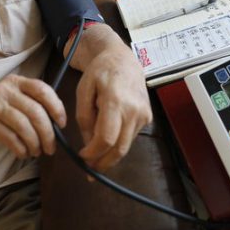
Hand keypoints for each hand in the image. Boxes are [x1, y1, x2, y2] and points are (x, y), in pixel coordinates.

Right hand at [0, 74, 65, 157]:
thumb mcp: (12, 99)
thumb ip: (32, 105)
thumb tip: (57, 125)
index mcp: (16, 82)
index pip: (42, 90)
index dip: (56, 107)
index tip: (62, 124)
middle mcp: (5, 90)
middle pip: (35, 111)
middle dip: (47, 133)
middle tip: (51, 147)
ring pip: (23, 126)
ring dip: (34, 143)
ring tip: (36, 151)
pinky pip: (10, 137)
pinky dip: (20, 148)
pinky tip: (23, 153)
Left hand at [75, 43, 151, 171]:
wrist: (123, 59)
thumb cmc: (100, 72)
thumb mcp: (83, 90)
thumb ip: (84, 118)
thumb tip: (88, 143)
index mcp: (116, 101)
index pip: (106, 138)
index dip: (93, 153)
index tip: (82, 156)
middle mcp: (134, 110)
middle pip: (119, 148)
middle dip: (103, 162)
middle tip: (90, 169)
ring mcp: (143, 115)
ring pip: (126, 145)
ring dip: (110, 155)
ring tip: (96, 156)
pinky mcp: (147, 118)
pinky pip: (130, 137)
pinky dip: (118, 143)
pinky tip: (107, 139)